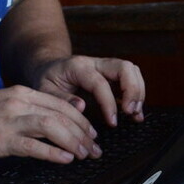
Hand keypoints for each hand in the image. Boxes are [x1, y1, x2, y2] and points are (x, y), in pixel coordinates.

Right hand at [0, 84, 103, 163]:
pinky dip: (54, 152)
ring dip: (73, 141)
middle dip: (83, 132)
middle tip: (94, 148)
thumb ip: (32, 107)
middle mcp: (18, 103)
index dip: (81, 120)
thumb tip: (63, 113)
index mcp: (21, 93)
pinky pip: (34, 145)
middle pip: (61, 115)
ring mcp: (10, 121)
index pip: (61, 104)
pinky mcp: (1, 140)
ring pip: (52, 126)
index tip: (92, 133)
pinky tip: (65, 159)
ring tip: (84, 154)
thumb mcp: (5, 103)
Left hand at [32, 56, 146, 126]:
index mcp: (78, 66)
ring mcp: (106, 67)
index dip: (109, 102)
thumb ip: (62, 99)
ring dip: (138, 91)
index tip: (112, 121)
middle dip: (132, 90)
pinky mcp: (112, 75)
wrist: (49, 67)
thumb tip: (81, 107)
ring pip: (132, 70)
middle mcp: (96, 63)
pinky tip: (136, 113)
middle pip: (124, 67)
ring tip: (135, 113)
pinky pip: (132, 79)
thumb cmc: (47, 79)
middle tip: (130, 112)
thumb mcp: (44, 90)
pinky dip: (137, 95)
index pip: (100, 82)